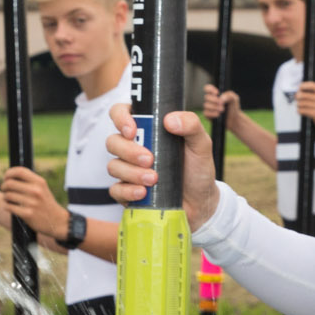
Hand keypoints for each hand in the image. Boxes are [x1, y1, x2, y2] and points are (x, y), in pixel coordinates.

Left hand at [0, 166, 65, 241]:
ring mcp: (32, 203)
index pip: (19, 171)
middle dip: (4, 186)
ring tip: (7, 199)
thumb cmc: (46, 203)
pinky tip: (10, 207)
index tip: (6, 177)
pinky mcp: (27, 214)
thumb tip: (11, 175)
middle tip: (4, 189)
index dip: (9, 173)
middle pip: (10, 183)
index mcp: (39, 182)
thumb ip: (30, 181)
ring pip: (8, 195)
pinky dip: (7, 206)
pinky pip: (9, 207)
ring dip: (5, 197)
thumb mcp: (42, 188)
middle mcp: (36, 191)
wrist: (57, 221)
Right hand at [107, 105, 219, 228]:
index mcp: (147, 129)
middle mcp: (133, 147)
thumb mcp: (201, 144)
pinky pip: (116, 190)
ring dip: (131, 173)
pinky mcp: (127, 191)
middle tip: (149, 160)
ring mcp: (128, 170)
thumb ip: (191, 125)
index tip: (132, 130)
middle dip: (128, 150)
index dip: (120, 118)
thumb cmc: (197, 169)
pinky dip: (128, 191)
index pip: (120, 113)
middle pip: (113, 141)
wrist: (200, 202)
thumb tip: (170, 120)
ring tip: (153, 179)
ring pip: (113, 166)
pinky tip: (143, 193)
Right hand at [201, 86, 236, 121]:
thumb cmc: (233, 107)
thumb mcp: (234, 99)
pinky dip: (212, 113)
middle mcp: (210, 100)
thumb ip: (228, 95)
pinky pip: (206, 113)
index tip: (217, 93)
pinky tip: (218, 114)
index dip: (210, 89)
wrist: (234, 119)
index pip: (207, 88)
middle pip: (206, 97)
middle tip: (221, 104)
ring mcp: (208, 108)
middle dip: (214, 100)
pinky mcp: (207, 115)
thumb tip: (220, 98)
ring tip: (222, 110)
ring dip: (214, 107)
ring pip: (206, 105)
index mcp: (215, 94)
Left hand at [293, 82, 314, 121]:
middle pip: (303, 95)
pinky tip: (301, 111)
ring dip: (298, 105)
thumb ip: (312, 94)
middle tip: (296, 99)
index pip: (311, 85)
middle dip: (297, 97)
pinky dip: (299, 111)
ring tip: (300, 107)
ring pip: (301, 103)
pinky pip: (302, 110)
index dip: (303, 86)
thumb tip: (298, 91)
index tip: (299, 89)